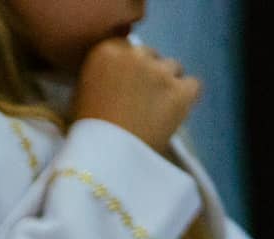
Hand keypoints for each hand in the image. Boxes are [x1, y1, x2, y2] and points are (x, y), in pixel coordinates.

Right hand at [73, 38, 201, 152]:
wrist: (104, 157)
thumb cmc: (84, 131)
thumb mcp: (80, 95)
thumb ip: (99, 77)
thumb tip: (111, 79)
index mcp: (106, 51)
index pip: (125, 46)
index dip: (126, 65)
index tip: (122, 84)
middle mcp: (135, 54)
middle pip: (150, 55)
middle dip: (147, 73)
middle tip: (140, 99)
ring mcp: (161, 72)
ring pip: (173, 68)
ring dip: (167, 83)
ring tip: (158, 109)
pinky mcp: (181, 91)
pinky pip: (193, 85)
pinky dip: (186, 97)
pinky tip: (174, 112)